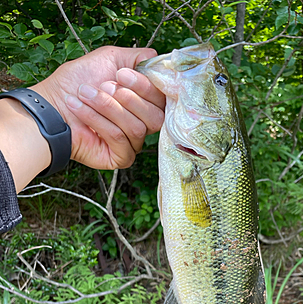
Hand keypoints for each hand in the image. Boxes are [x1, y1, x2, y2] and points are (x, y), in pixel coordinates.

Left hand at [32, 46, 164, 169]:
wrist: (51, 105)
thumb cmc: (76, 83)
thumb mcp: (110, 59)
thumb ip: (139, 58)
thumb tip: (159, 60)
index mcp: (145, 102)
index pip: (162, 99)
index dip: (146, 86)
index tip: (121, 74)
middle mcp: (143, 124)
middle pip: (156, 117)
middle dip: (128, 98)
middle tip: (103, 86)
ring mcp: (133, 143)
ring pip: (137, 128)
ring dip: (107, 107)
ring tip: (86, 95)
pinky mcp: (122, 157)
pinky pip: (120, 139)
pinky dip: (98, 121)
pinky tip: (80, 110)